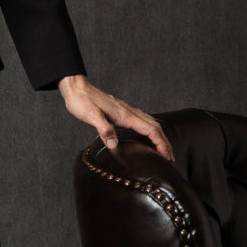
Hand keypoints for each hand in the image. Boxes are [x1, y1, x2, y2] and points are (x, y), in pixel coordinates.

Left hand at [57, 74, 173, 160]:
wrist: (76, 88)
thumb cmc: (81, 101)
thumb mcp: (90, 115)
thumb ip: (103, 129)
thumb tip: (114, 144)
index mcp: (125, 114)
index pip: (151, 130)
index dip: (161, 143)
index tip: (166, 156)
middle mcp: (129, 112)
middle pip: (155, 127)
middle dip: (165, 143)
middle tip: (169, 158)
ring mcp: (126, 111)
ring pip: (150, 123)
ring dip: (159, 136)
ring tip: (162, 150)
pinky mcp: (121, 111)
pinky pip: (142, 120)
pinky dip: (150, 130)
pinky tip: (146, 136)